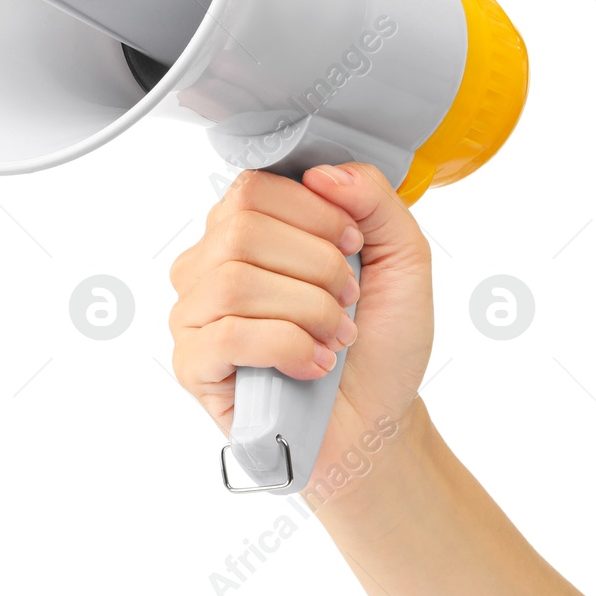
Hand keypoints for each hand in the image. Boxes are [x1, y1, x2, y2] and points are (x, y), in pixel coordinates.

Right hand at [168, 163, 433, 488]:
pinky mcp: (193, 363)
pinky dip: (286, 346)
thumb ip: (375, 200)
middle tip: (348, 300)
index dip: (314, 213)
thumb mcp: (402, 258)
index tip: (353, 246)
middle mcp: (209, 265)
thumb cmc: (379, 343)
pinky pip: (228, 334)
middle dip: (317, 267)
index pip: (253, 188)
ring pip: (235, 281)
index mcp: (245, 229)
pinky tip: (313, 363)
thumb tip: (323, 174)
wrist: (378, 421)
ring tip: (335, 337)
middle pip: (242, 230)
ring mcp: (194, 314)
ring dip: (308, 310)